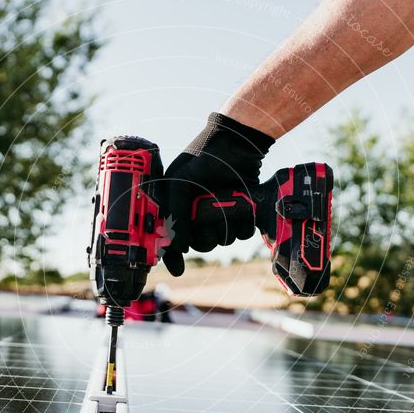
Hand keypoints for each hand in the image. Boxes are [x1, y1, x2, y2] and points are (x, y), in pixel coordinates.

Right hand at [162, 112, 274, 275]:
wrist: (236, 143)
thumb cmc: (202, 158)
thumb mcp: (180, 184)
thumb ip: (176, 216)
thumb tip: (178, 247)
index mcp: (177, 206)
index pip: (170, 239)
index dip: (172, 256)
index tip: (177, 269)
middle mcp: (197, 213)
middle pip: (199, 244)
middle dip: (204, 238)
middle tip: (206, 225)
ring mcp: (219, 214)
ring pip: (222, 240)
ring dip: (225, 230)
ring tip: (225, 209)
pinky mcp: (240, 213)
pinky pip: (242, 233)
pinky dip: (242, 225)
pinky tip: (241, 209)